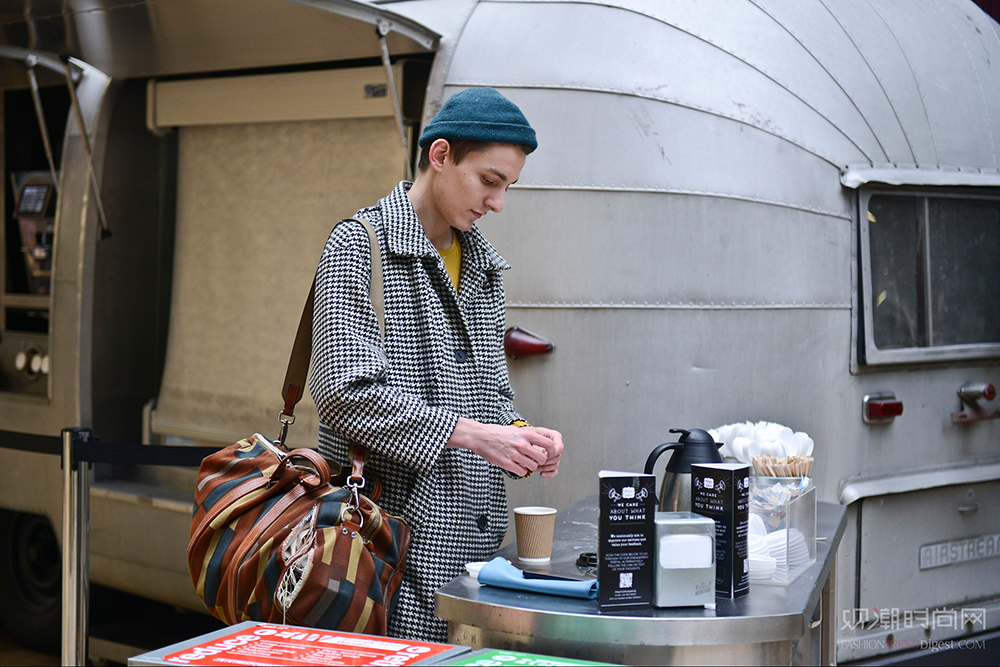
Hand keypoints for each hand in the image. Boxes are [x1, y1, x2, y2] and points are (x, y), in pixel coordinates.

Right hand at [447, 418, 563, 477]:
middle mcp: (522, 444)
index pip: (549, 444)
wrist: (481, 437)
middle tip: (534, 460)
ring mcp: (514, 454)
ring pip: (533, 466)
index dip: (550, 451)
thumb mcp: (515, 430)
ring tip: (523, 462)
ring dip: (530, 466)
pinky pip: (522, 472)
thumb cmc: (497, 433)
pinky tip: (516, 466)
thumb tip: (539, 441)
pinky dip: (521, 471)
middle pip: (542, 458)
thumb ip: (528, 436)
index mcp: (526, 434)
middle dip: (539, 460)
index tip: (547, 453)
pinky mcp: (507, 463)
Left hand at [519, 426, 562, 478]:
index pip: (559, 448)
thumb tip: (543, 453)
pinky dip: (549, 474)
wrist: (521, 441)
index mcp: (554, 436)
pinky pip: (554, 471)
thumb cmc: (525, 435)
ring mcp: (555, 455)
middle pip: (557, 457)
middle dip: (545, 461)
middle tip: (534, 461)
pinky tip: (541, 474)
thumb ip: (538, 442)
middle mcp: (556, 445)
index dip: (551, 453)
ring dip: (544, 468)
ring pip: (555, 465)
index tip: (541, 454)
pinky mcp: (552, 463)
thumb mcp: (530, 435)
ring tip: (533, 466)